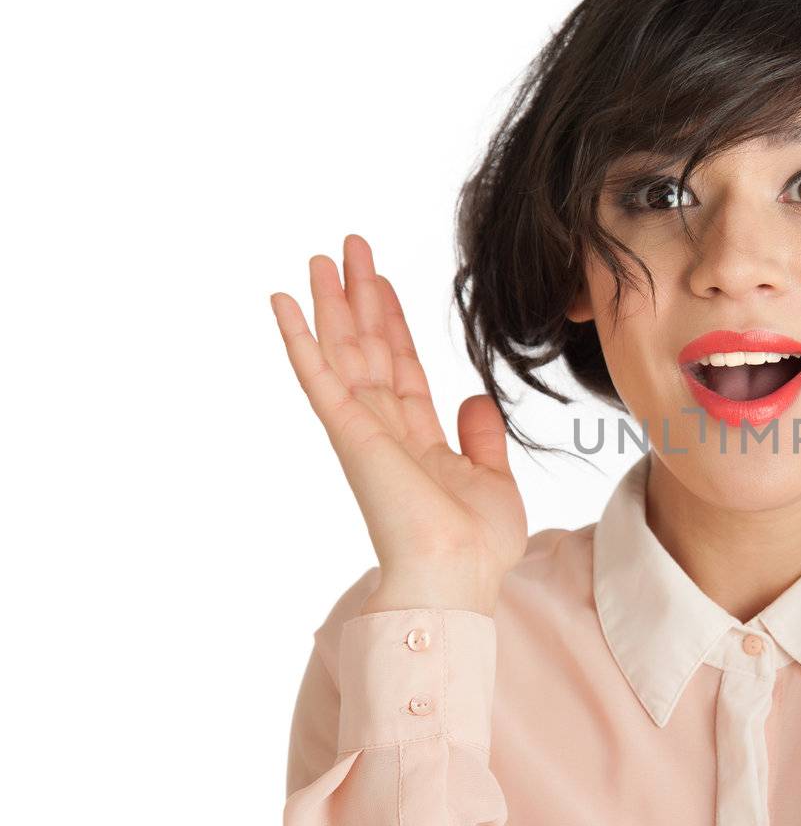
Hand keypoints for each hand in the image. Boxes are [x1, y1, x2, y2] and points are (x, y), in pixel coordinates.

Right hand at [269, 235, 526, 614]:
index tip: (384, 283)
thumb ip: (481, 438)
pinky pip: (318, 376)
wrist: (456, 578)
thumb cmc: (475, 548)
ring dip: (330, 302)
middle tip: (350, 247)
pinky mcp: (348, 433)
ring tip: (322, 257)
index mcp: (418, 442)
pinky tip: (282, 301)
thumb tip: (474, 398)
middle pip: (368, 349)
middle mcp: (385, 430)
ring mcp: (363, 430)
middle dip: (360, 297)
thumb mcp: (493, 481)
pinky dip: (299, 338)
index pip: (402, 368)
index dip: (393, 324)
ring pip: (343, 351)